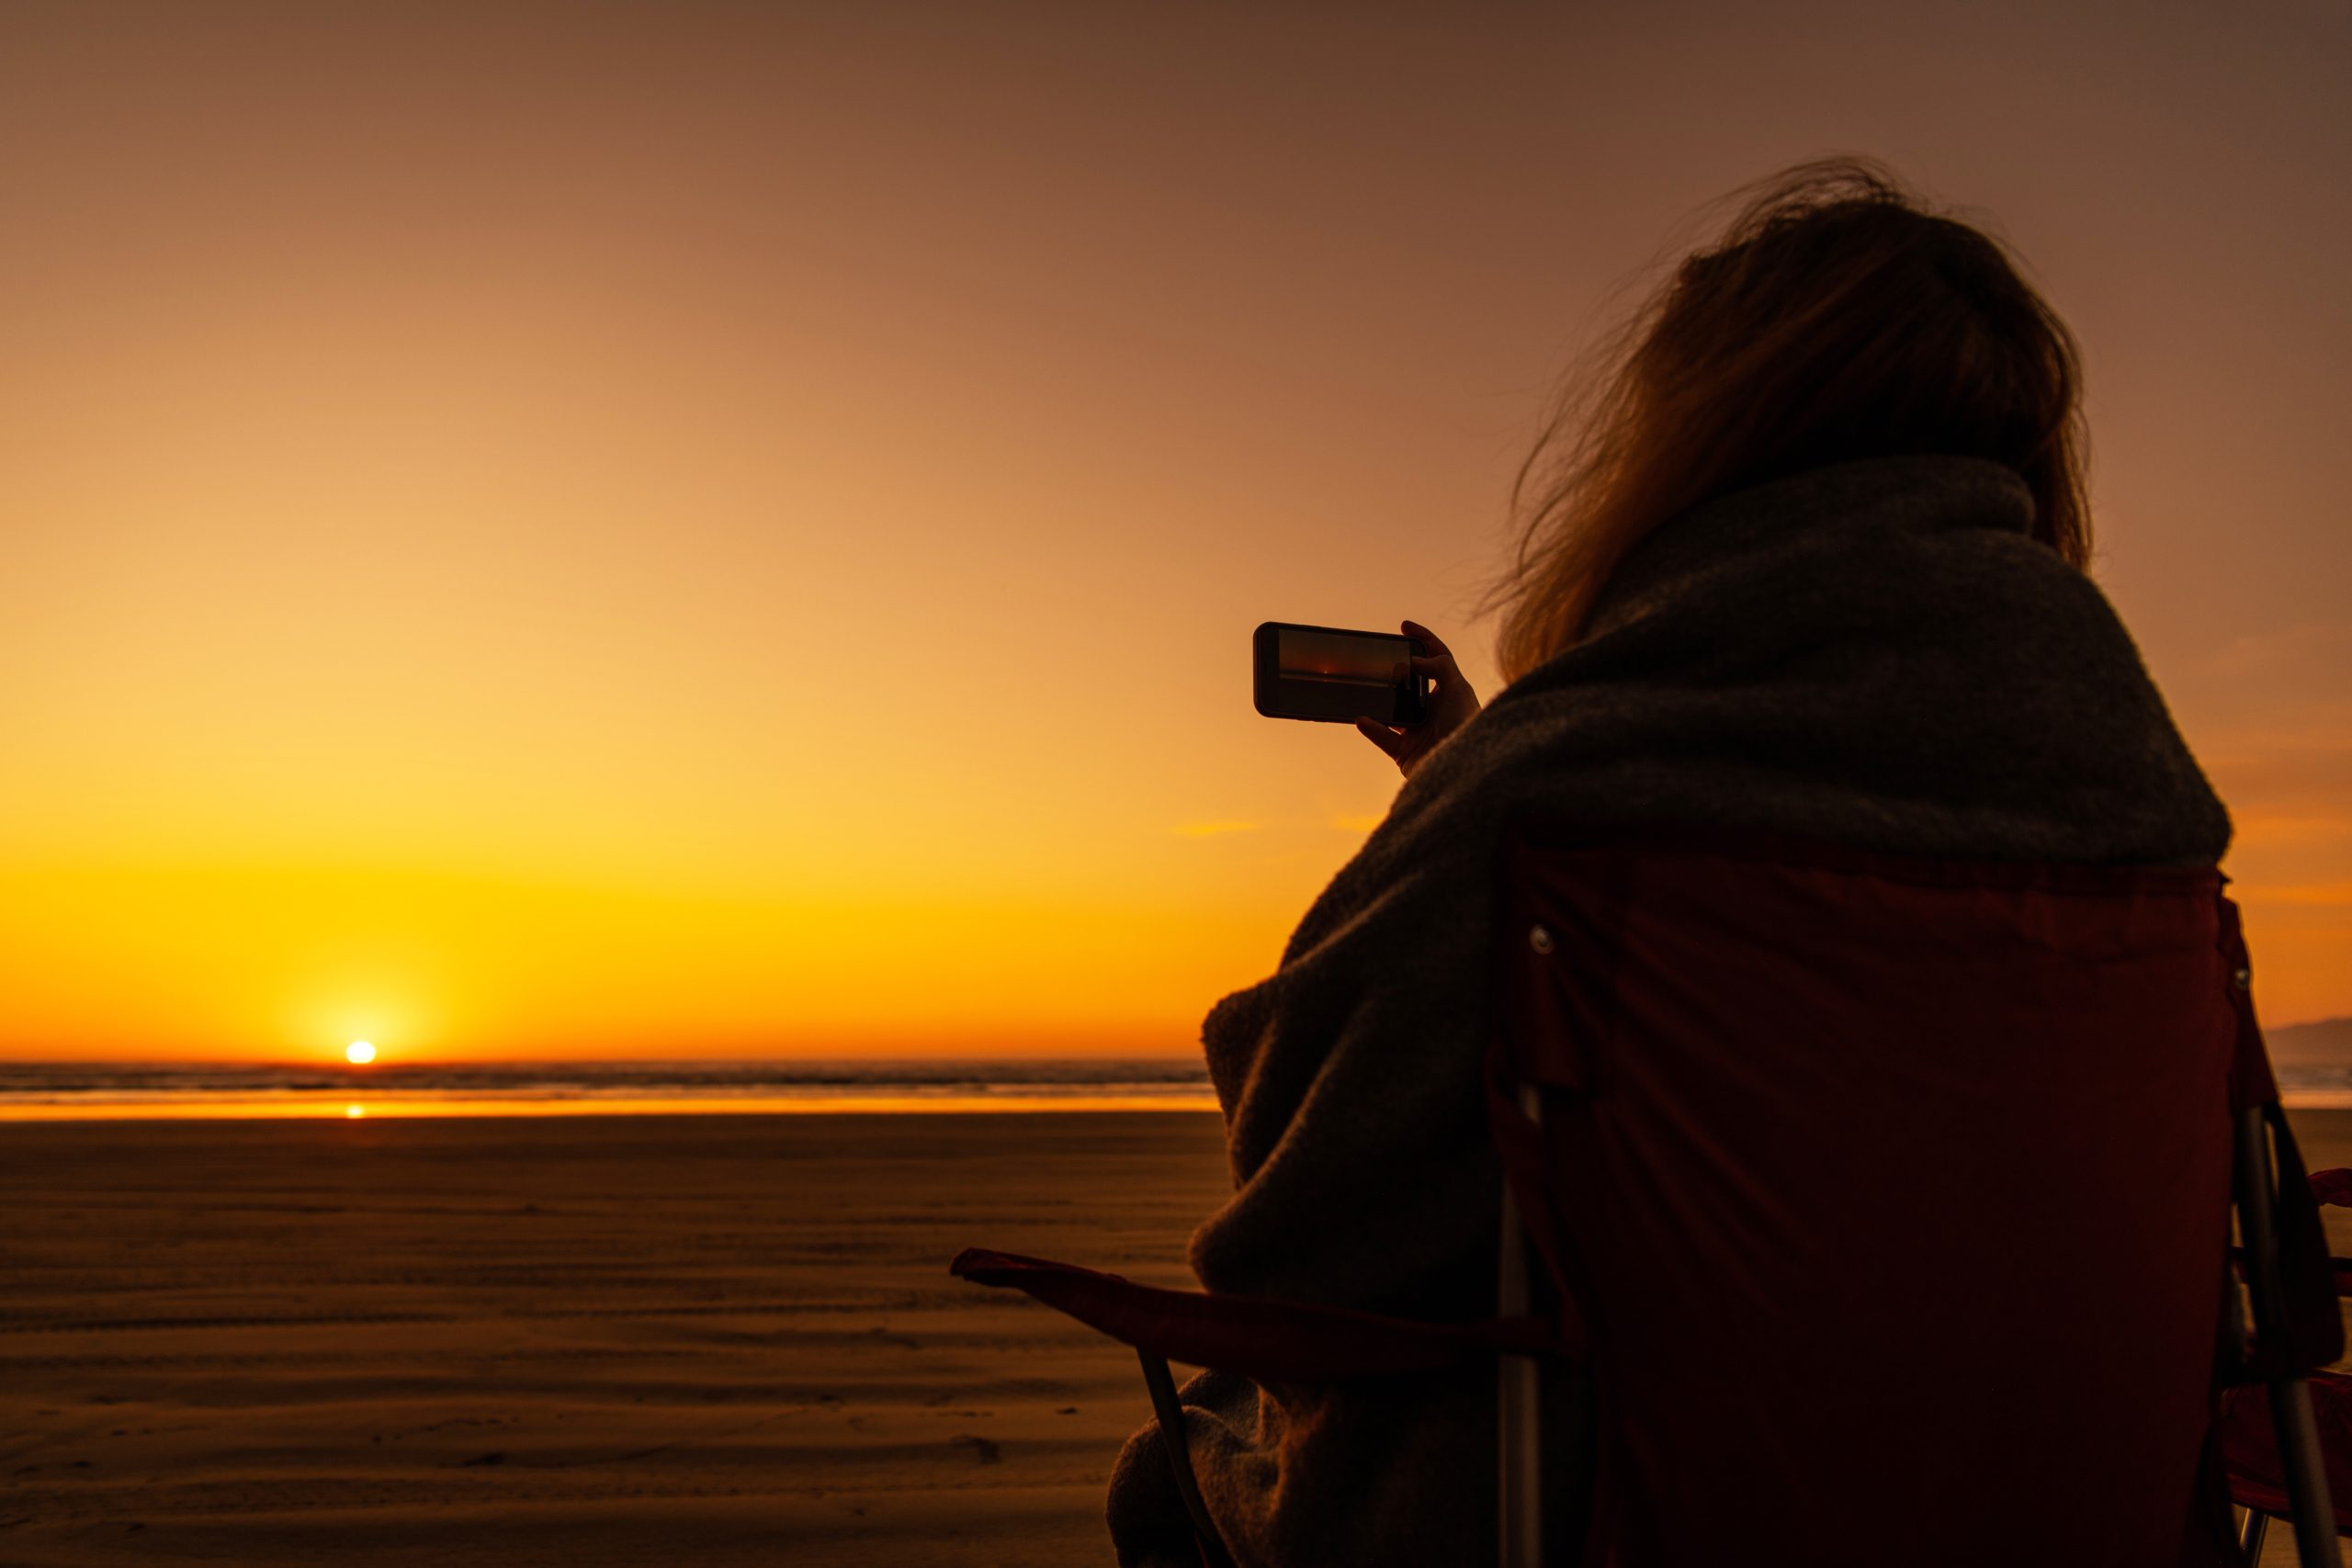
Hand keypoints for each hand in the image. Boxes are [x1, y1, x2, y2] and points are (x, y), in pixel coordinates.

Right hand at [1356, 620, 1479, 777]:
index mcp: (1451, 693)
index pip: (1438, 659)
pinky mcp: (1405, 752)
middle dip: (1396, 672)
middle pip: (1411, 684)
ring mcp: (1418, 732)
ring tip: (1367, 686)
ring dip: (1380, 700)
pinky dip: (1372, 728)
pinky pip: (1382, 737)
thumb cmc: (1466, 727)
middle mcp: (1434, 711)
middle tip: (1383, 660)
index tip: (1404, 626)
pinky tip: (1362, 718)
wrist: (1463, 769)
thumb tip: (1416, 661)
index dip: (1423, 640)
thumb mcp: (1458, 690)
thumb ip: (1440, 667)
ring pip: (1393, 711)